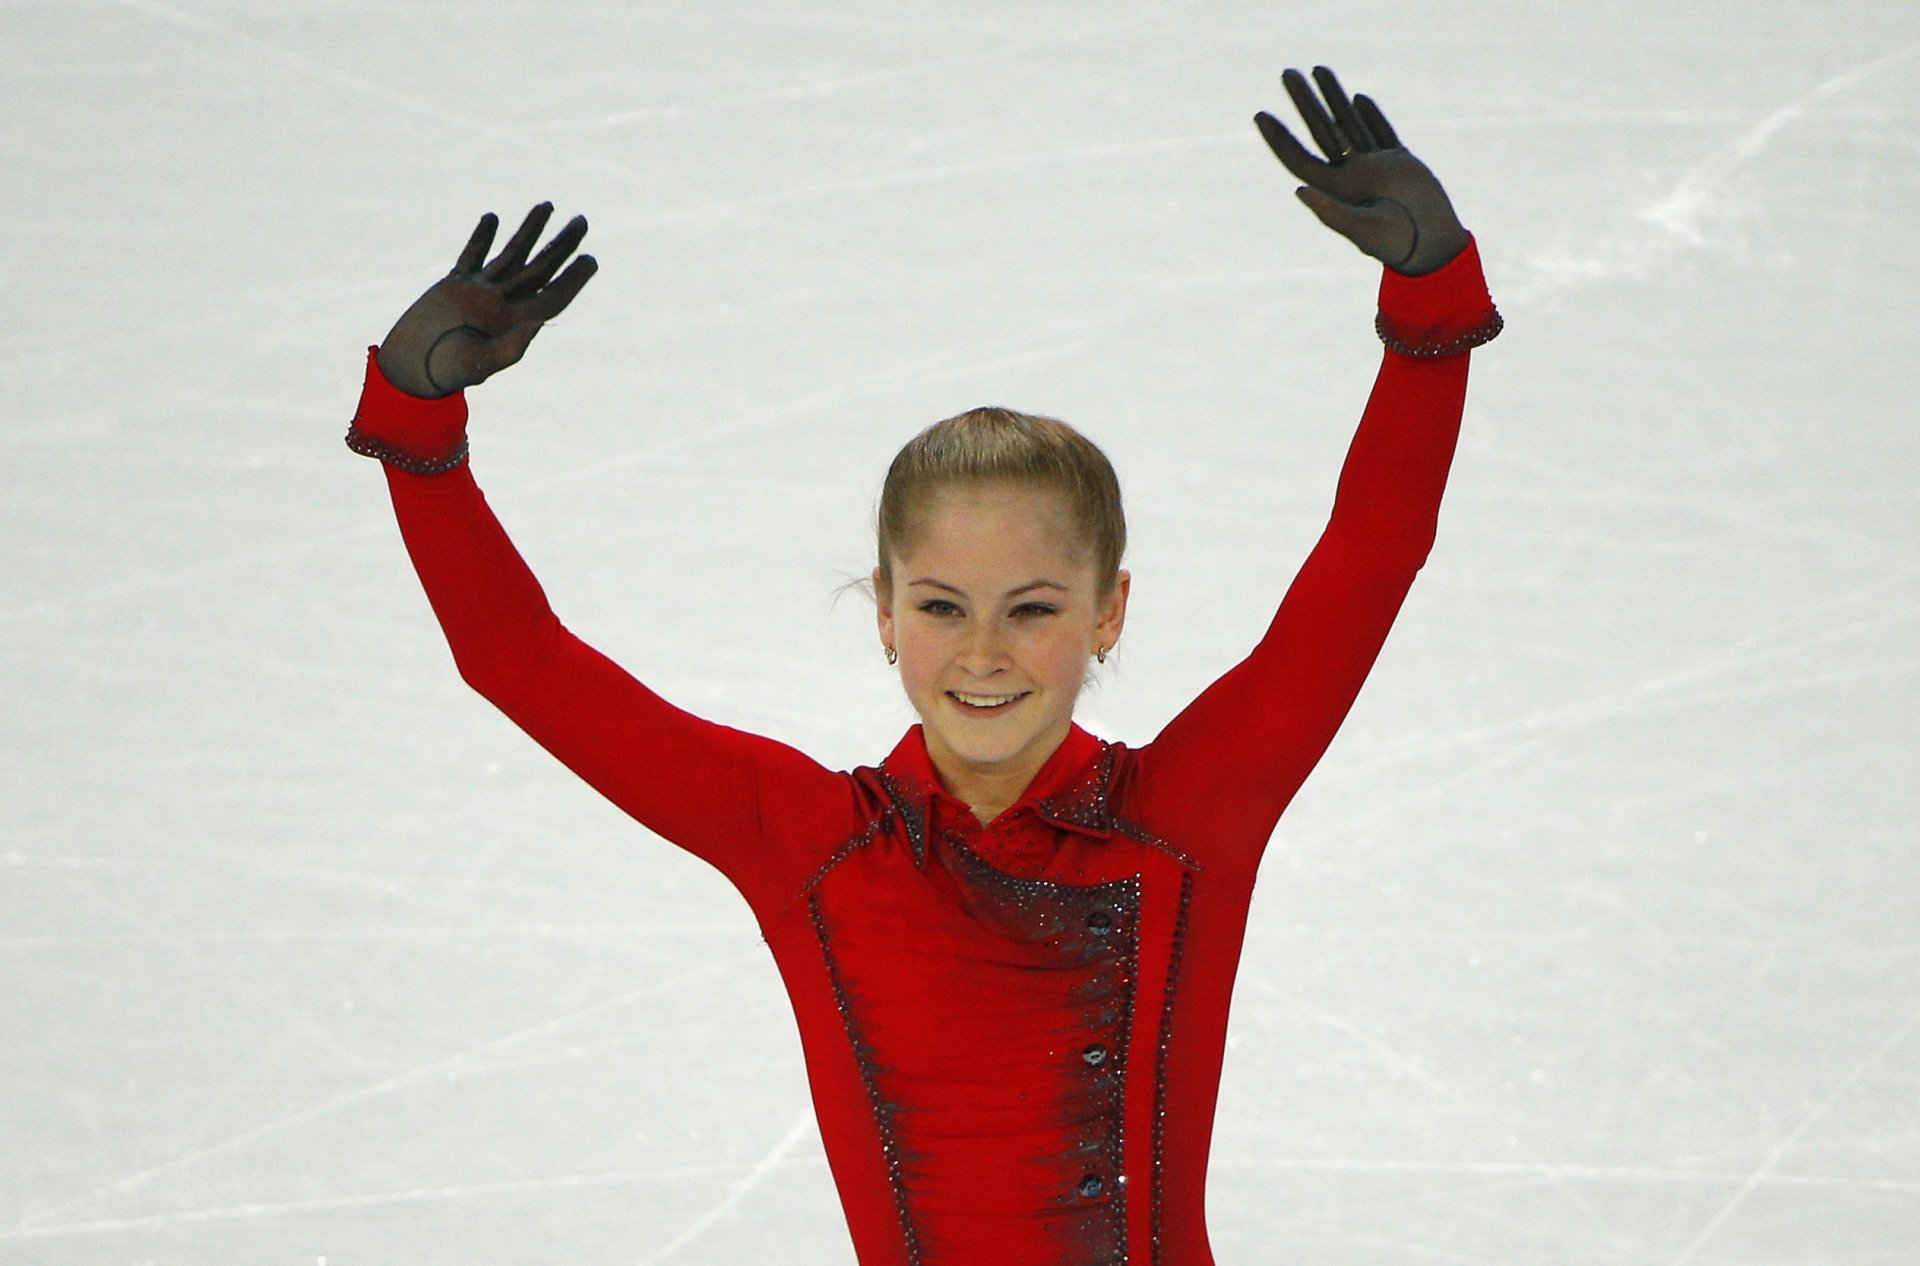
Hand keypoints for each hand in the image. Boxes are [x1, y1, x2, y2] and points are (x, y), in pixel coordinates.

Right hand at [376, 203, 597, 398]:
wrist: (415, 367)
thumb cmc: (451, 371)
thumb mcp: (483, 363)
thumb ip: (511, 347)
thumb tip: (537, 323)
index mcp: (516, 323)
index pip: (552, 296)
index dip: (573, 279)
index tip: (590, 259)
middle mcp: (504, 304)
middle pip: (540, 268)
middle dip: (561, 246)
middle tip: (582, 222)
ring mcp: (480, 292)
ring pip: (511, 254)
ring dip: (529, 231)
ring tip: (546, 206)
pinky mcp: (454, 285)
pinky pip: (472, 256)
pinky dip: (481, 238)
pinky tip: (493, 218)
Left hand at [1254, 67, 1468, 275]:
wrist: (1432, 245)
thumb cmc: (1394, 244)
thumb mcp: (1360, 228)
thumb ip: (1331, 211)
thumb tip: (1299, 190)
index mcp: (1335, 190)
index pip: (1299, 158)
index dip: (1279, 137)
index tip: (1260, 114)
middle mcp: (1351, 175)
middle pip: (1321, 130)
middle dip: (1304, 102)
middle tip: (1287, 73)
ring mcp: (1375, 166)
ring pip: (1349, 123)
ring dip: (1334, 97)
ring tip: (1318, 69)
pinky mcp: (1401, 162)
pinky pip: (1381, 133)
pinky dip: (1370, 116)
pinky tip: (1356, 99)